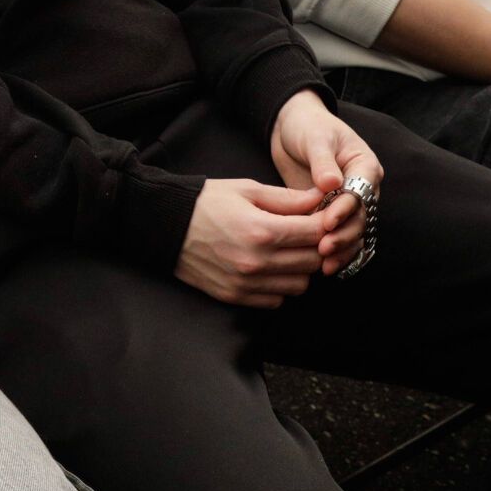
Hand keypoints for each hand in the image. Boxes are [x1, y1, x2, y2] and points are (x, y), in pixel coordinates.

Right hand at [175, 178, 335, 306]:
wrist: (166, 225)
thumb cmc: (206, 202)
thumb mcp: (247, 190)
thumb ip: (288, 198)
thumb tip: (321, 199)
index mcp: (262, 231)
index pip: (316, 234)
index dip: (324, 223)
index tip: (321, 217)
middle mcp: (257, 262)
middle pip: (313, 262)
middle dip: (316, 246)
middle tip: (306, 233)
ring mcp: (246, 283)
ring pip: (299, 285)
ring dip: (300, 268)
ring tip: (287, 250)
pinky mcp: (236, 296)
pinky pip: (276, 300)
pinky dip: (280, 286)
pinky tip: (270, 267)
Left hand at [269, 89, 381, 275]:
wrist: (292, 130)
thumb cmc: (308, 127)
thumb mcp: (315, 138)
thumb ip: (323, 160)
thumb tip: (332, 183)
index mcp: (364, 166)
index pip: (362, 192)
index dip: (347, 209)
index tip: (327, 221)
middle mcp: (363, 188)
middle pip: (361, 218)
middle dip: (344, 235)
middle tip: (324, 248)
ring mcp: (350, 204)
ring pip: (354, 232)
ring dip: (342, 249)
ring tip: (324, 264)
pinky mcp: (335, 214)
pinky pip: (341, 236)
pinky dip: (336, 252)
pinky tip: (323, 267)